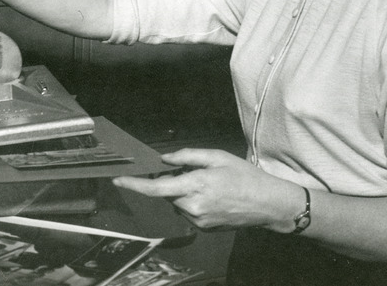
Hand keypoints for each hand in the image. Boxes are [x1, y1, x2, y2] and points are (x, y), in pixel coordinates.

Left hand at [113, 149, 301, 231]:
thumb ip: (188, 156)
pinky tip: (212, 196)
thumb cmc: (244, 176)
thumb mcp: (217, 157)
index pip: (157, 188)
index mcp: (195, 185)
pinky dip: (191, 202)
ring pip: (177, 202)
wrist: (268, 204)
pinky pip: (187, 211)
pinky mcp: (203, 228)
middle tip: (191, 172)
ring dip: (182, 192)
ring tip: (208, 185)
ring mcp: (198, 220)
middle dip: (171, 181)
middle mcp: (193, 206)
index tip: (118, 181)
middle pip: (167, 193)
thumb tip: (165, 159)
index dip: (135, 185)